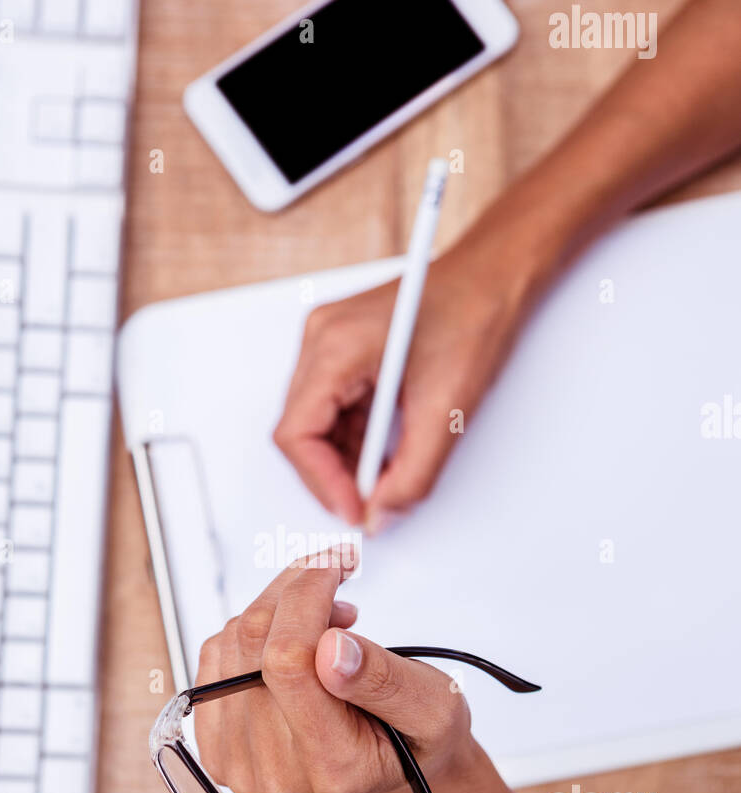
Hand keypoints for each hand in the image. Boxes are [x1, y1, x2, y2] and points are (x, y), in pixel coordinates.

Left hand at [193, 549, 475, 792]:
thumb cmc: (414, 738)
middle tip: (338, 577)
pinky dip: (254, 632)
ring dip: (277, 609)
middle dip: (295, 590)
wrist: (391, 773)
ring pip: (231, 643)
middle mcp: (275, 774)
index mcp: (332, 768)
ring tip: (328, 624)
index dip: (307, 594)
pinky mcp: (217, 747)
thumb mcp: (433, 707)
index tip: (339, 563)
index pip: (289, 661)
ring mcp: (238, 764)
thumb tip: (331, 646)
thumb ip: (385, 679)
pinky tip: (295, 643)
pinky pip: (216, 657)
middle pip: (254, 645)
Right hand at [273, 226, 534, 529]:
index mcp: (336, 345)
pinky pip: (333, 406)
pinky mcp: (343, 349)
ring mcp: (328, 341)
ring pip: (314, 422)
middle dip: (332, 473)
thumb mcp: (446, 410)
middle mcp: (321, 339)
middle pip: (300, 429)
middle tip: (369, 502)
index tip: (353, 510)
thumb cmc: (475, 317)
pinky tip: (384, 450)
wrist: (496, 279)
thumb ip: (412, 475)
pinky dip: (355, 437)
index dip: (321, 482)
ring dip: (345, 457)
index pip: (296, 433)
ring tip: (383, 476)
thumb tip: (382, 514)